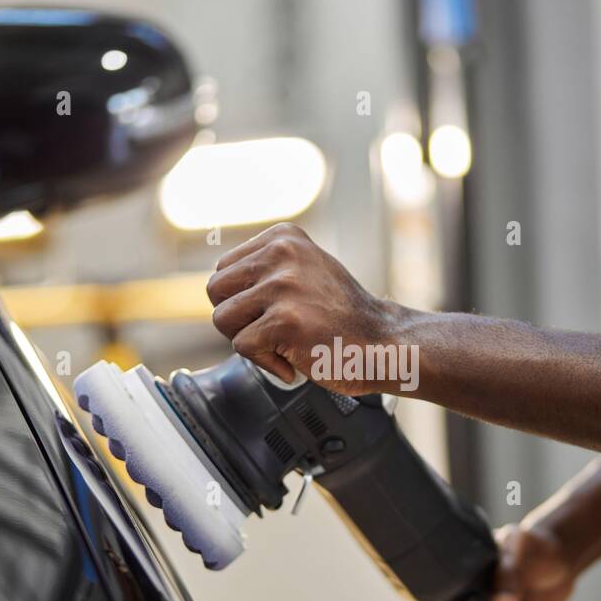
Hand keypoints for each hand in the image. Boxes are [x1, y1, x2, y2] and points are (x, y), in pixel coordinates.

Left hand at [206, 223, 407, 395]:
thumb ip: (265, 269)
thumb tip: (217, 286)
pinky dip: (266, 363)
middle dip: (238, 318)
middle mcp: (282, 254)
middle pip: (215, 291)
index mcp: (283, 237)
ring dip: (250, 341)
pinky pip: (242, 347)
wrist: (385, 343)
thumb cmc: (343, 316)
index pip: (224, 269)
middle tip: (273, 330)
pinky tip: (296, 358)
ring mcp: (283, 287)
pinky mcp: (284, 321)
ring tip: (285, 342)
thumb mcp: (305, 270)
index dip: (242, 299)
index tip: (274, 310)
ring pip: (223, 320)